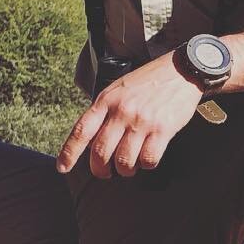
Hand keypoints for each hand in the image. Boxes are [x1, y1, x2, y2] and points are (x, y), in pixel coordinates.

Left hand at [57, 53, 200, 178]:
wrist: (181, 70)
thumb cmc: (149, 81)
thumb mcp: (119, 89)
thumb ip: (105, 111)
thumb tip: (92, 140)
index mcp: (107, 100)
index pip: (82, 131)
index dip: (69, 153)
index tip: (63, 168)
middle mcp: (122, 111)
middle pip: (101, 152)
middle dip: (100, 169)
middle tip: (105, 173)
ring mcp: (142, 121)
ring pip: (124, 160)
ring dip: (125, 170)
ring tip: (129, 167)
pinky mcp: (163, 129)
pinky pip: (148, 159)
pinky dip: (146, 165)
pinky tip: (147, 159)